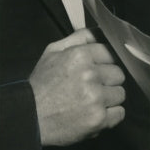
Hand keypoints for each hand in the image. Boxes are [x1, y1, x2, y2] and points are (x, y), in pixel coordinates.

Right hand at [30, 29, 124, 145]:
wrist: (29, 116)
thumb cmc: (41, 84)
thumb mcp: (53, 51)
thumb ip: (79, 38)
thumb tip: (101, 31)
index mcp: (80, 55)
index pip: (111, 53)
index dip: (104, 63)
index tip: (97, 70)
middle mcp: (90, 75)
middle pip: (118, 74)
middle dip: (108, 80)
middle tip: (93, 87)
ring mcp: (96, 98)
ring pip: (120, 93)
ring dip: (109, 98)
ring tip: (92, 101)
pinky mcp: (98, 118)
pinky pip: (119, 113)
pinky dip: (110, 115)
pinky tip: (95, 113)